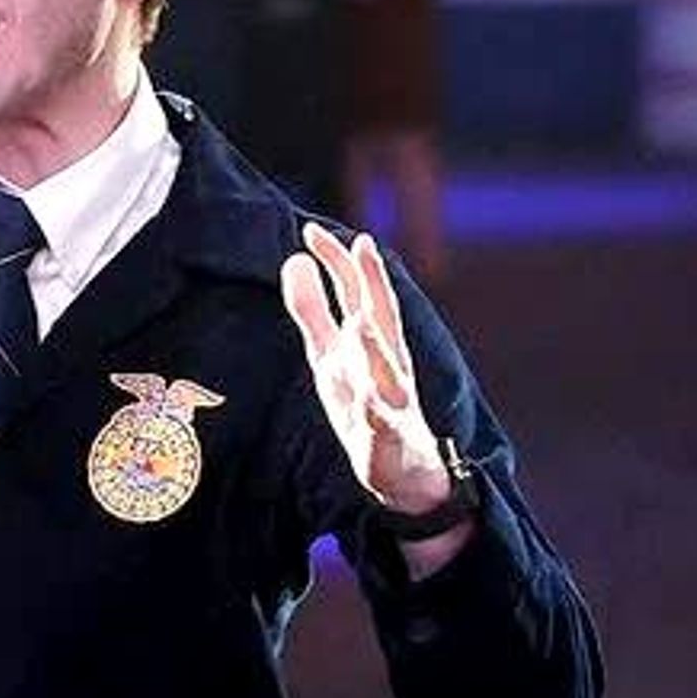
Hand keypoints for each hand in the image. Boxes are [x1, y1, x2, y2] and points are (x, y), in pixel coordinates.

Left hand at [281, 222, 452, 516]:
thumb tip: (294, 259)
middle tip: (361, 244)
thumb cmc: (364, 400)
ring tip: (360, 320)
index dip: (337, 261)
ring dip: (373, 344)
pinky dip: (376, 410)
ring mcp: (389, 395)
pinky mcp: (387, 433)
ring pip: (384, 366)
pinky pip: (382, 420)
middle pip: (378, 315)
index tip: (313, 230)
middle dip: (370, 283)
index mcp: (369, 339)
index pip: (355, 292)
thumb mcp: (329, 352)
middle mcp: (384, 359)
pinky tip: (369, 401)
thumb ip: (312, 309)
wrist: (402, 468)